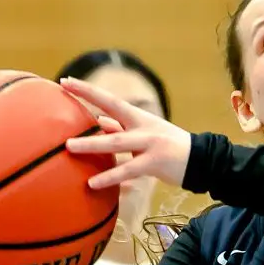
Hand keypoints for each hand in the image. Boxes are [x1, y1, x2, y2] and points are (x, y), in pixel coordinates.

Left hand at [61, 77, 191, 190]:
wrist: (200, 160)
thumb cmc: (167, 145)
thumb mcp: (144, 132)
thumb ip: (120, 127)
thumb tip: (99, 120)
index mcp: (137, 117)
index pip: (108, 99)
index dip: (87, 90)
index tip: (65, 81)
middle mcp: (142, 125)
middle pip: (111, 109)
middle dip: (87, 100)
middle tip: (63, 92)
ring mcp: (149, 143)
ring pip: (116, 142)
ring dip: (92, 144)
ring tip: (69, 147)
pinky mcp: (154, 163)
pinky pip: (128, 170)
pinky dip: (110, 177)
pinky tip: (93, 183)